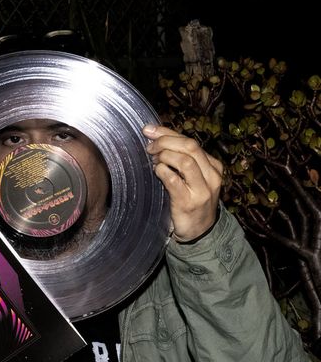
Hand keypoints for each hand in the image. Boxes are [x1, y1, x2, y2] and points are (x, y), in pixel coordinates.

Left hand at [142, 124, 222, 241]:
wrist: (199, 232)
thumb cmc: (191, 200)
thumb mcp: (192, 178)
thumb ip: (180, 159)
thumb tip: (155, 138)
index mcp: (213, 166)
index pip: (191, 141)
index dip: (168, 132)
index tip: (149, 129)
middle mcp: (211, 176)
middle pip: (190, 147)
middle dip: (165, 141)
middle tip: (149, 145)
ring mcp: (202, 190)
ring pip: (185, 161)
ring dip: (164, 155)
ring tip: (153, 159)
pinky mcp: (188, 202)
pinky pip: (173, 180)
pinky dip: (161, 171)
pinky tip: (156, 171)